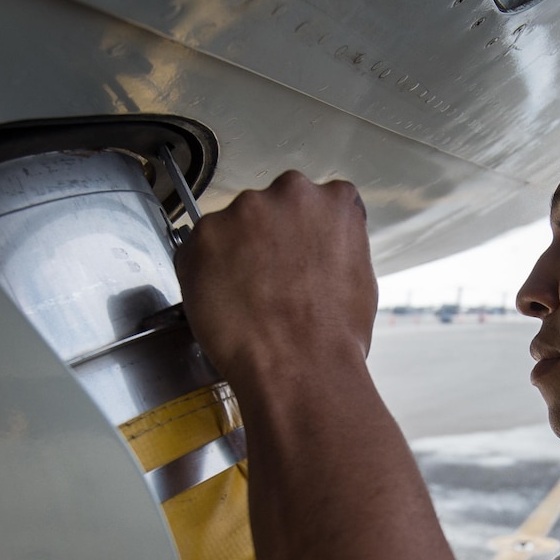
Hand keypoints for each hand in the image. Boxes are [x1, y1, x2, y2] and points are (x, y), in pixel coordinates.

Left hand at [175, 171, 377, 390]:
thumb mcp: (360, 277)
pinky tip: (226, 300)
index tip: (298, 253)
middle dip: (269, 237)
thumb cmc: (333, 335)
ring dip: (236, 252)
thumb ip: (336, 246)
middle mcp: (290, 193)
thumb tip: (320, 252)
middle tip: (271, 279)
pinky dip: (205, 270)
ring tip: (247, 296)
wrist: (299, 366)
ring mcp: (245, 211)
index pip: (318, 202)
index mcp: (335, 202)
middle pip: (272, 207)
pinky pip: (199, 248)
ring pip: (234, 226)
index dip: (304, 233)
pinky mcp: (205, 234)